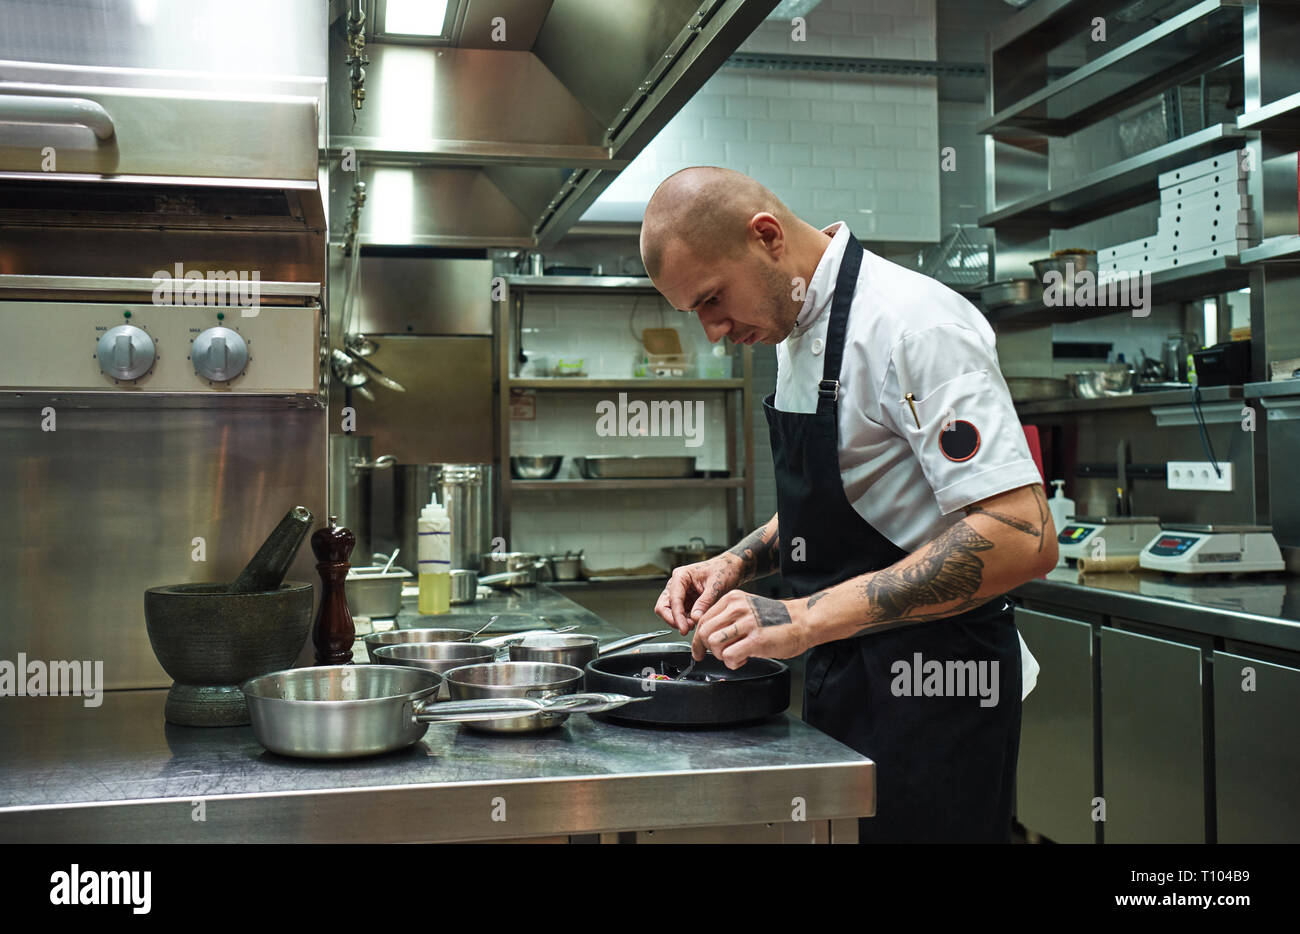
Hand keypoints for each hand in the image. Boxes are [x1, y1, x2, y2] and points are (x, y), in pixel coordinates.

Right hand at [654, 555, 742, 634]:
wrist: (731, 569)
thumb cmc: (723, 570)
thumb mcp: (716, 585)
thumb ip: (705, 602)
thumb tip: (695, 617)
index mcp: (681, 576)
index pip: (673, 600)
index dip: (677, 617)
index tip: (684, 628)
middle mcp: (677, 584)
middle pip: (663, 607)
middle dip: (673, 620)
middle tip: (686, 629)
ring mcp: (681, 593)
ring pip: (670, 612)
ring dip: (680, 621)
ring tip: (694, 625)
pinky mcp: (686, 601)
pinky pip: (681, 614)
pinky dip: (686, 621)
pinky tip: (696, 622)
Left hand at [693, 591, 810, 667]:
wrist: (804, 620)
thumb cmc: (777, 619)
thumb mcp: (748, 608)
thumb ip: (728, 618)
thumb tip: (709, 636)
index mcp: (732, 599)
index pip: (703, 620)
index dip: (699, 639)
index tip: (699, 650)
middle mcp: (737, 608)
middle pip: (704, 632)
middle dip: (707, 649)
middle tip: (719, 655)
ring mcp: (747, 623)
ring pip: (713, 643)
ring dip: (721, 656)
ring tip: (735, 656)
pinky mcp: (756, 640)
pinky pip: (729, 656)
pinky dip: (732, 663)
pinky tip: (743, 660)